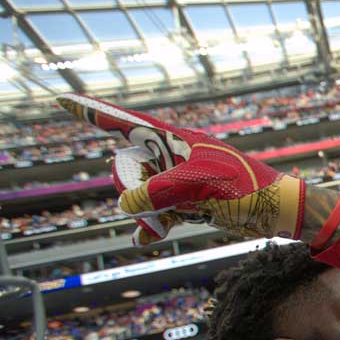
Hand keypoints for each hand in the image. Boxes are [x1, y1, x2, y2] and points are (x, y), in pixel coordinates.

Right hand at [57, 94, 309, 243]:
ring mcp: (182, 179)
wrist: (278, 212)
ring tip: (159, 224)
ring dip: (143, 211)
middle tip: (155, 203)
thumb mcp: (199, 187)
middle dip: (131, 187)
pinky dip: (152, 225)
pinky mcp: (190, 201)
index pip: (127, 123)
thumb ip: (158, 192)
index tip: (61, 99)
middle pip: (131, 166)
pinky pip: (158, 211)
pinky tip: (147, 239)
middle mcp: (176, 155)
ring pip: (143, 192)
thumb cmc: (246, 189)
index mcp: (178, 139)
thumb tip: (124, 204)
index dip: (93, 112)